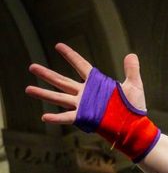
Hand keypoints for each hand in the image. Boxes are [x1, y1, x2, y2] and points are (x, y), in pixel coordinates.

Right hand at [26, 43, 146, 122]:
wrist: (135, 127)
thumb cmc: (134, 108)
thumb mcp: (134, 86)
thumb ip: (131, 70)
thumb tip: (132, 55)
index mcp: (96, 84)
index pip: (81, 66)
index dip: (70, 56)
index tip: (58, 45)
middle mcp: (86, 94)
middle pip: (62, 81)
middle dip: (47, 74)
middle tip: (31, 66)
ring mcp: (83, 106)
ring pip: (59, 97)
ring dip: (44, 93)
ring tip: (28, 89)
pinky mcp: (84, 118)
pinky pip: (68, 117)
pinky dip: (56, 117)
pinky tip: (44, 116)